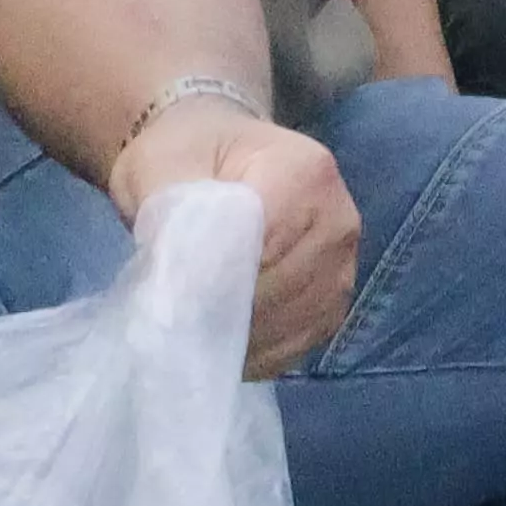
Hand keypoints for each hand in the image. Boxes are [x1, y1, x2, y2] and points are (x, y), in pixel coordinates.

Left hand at [114, 98, 361, 374]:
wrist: (212, 154)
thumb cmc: (185, 155)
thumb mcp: (161, 166)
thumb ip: (175, 216)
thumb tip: (187, 282)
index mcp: (304, 174)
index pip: (265, 249)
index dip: (215, 281)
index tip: (172, 297)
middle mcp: (339, 220)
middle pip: (282, 290)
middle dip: (225, 313)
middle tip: (175, 319)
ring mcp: (344, 264)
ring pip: (291, 323)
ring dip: (241, 337)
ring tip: (194, 330)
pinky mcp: (334, 300)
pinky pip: (299, 342)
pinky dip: (258, 351)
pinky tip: (222, 341)